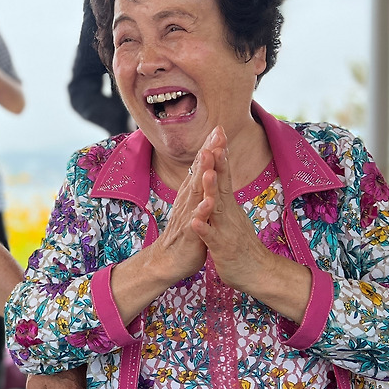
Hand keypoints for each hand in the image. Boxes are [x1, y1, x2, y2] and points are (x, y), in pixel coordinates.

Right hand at [142, 132, 217, 284]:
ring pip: (196, 193)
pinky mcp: (189, 234)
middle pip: (199, 173)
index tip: (219, 128)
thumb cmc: (186, 233)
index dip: (210, 148)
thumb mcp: (195, 206)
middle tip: (216, 133)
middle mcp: (188, 200)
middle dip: (208, 153)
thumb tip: (205, 168)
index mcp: (192, 194)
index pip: (202, 167)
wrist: (169, 260)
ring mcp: (188, 216)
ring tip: (209, 158)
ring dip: (203, 176)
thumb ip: (199, 187)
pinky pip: (196, 222)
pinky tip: (208, 203)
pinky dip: (201, 212)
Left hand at [188, 128, 277, 293]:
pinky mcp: (222, 248)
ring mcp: (226, 229)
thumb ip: (225, 198)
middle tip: (215, 143)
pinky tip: (195, 221)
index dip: (221, 156)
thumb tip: (222, 176)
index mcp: (229, 206)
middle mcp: (229, 213)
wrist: (259, 274)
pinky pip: (211, 238)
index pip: (225, 176)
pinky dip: (203, 229)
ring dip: (211, 191)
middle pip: (223, 185)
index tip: (218, 134)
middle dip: (218, 164)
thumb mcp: (231, 217)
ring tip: (206, 174)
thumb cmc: (241, 245)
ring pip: (217, 208)